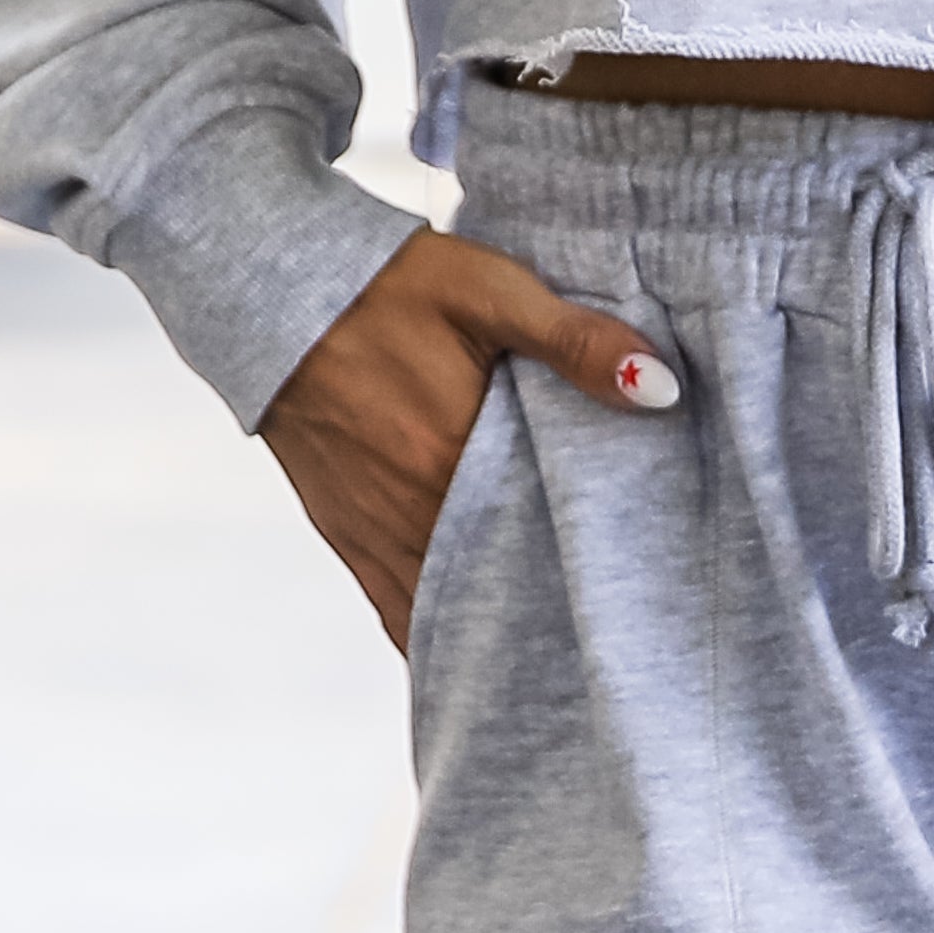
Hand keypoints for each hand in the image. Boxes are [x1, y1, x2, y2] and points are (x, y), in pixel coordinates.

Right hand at [257, 226, 678, 646]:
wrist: (274, 292)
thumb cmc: (390, 286)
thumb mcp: (490, 290)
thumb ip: (574, 340)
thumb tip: (659, 389)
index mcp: (455, 456)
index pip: (545, 536)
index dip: (591, 560)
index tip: (637, 577)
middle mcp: (414, 513)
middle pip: (501, 580)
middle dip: (552, 597)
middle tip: (610, 615)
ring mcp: (376, 533)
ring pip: (450, 607)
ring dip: (498, 619)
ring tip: (559, 634)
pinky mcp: (346, 535)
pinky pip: (398, 610)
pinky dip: (436, 631)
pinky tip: (475, 646)